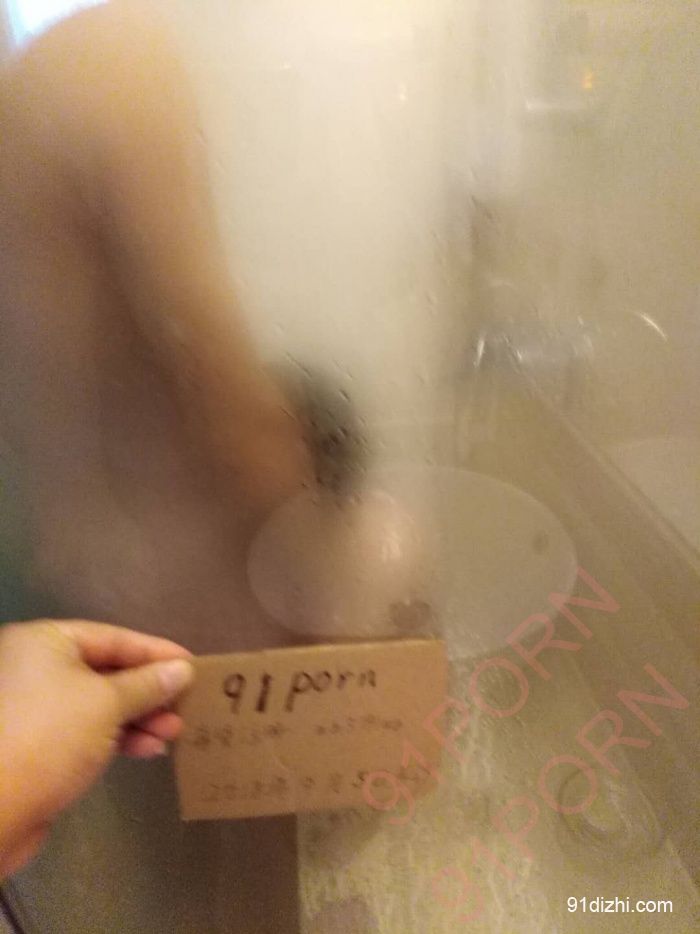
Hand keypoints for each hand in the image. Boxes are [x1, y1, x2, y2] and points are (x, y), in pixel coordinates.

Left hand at [0, 620, 193, 878]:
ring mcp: (33, 708)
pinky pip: (86, 730)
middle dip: (149, 691)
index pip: (113, 638)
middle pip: (107, 671)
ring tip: (174, 733)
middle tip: (186, 705)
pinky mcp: (35, 745)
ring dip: (139, 717)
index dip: (156, 652)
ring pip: (99, 704)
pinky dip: (117, 737)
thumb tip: (182, 669)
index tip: (193, 665)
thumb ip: (148, 684)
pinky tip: (148, 750)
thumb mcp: (107, 704)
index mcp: (45, 643)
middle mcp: (35, 668)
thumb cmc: (49, 737)